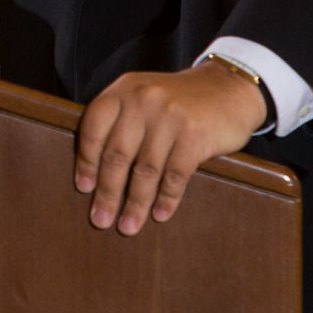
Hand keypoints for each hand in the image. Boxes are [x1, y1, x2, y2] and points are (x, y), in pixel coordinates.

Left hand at [74, 62, 267, 234]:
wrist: (229, 86)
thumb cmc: (179, 101)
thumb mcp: (144, 96)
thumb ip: (121, 121)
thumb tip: (96, 174)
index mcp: (124, 89)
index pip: (94, 128)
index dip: (87, 162)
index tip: (84, 189)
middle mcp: (143, 99)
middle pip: (118, 154)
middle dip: (108, 193)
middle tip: (100, 220)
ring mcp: (170, 116)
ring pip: (146, 170)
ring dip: (136, 204)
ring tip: (128, 226)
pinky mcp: (196, 134)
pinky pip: (175, 175)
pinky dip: (166, 198)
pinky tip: (160, 214)